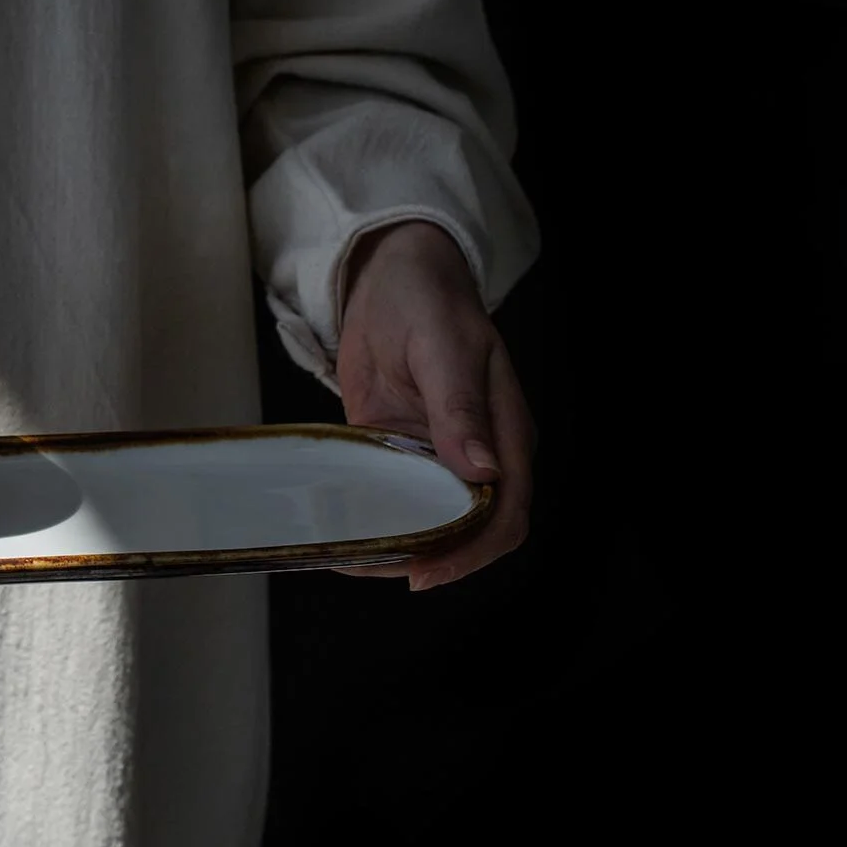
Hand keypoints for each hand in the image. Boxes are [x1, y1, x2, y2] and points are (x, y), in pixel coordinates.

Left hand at [334, 221, 533, 590]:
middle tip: (372, 568)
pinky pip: (391, 496)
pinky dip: (372, 518)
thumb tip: (484, 469)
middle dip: (429, 559)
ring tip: (349, 559)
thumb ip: (460, 408)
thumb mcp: (445, 347)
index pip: (506, 512)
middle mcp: (475, 454)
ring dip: (395, 546)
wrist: (389, 275)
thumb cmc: (428, 300)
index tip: (428, 572)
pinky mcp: (396, 449)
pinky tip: (341, 532)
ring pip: (428, 520)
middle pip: (468, 530)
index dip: (472, 550)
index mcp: (505, 434)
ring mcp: (434, 455)